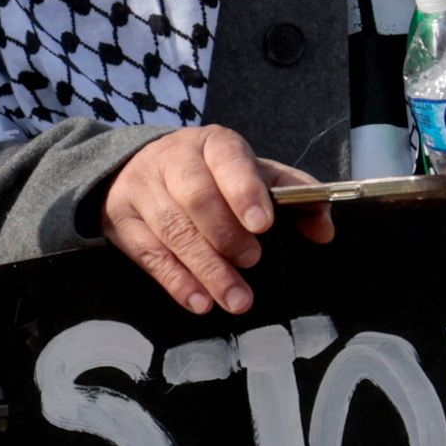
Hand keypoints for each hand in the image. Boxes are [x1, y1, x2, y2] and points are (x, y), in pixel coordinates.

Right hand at [102, 126, 300, 319]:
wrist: (138, 165)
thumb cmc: (211, 174)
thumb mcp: (251, 173)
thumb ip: (293, 195)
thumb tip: (324, 229)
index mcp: (212, 143)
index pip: (228, 161)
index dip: (244, 192)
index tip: (263, 224)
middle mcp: (172, 160)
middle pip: (196, 197)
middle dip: (226, 234)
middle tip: (252, 261)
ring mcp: (142, 189)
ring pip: (173, 229)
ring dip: (207, 268)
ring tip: (236, 298)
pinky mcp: (121, 219)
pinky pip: (149, 255)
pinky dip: (177, 282)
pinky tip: (200, 301)